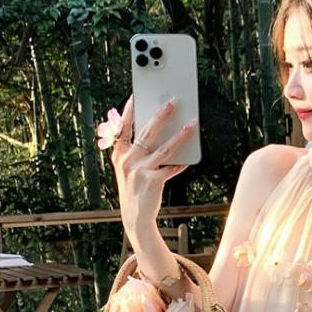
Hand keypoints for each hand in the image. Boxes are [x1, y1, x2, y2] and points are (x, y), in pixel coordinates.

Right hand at [108, 95, 194, 235]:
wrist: (135, 215)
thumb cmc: (134, 188)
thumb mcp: (127, 168)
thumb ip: (134, 150)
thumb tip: (153, 130)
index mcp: (119, 154)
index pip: (123, 127)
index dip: (129, 111)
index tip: (135, 96)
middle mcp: (128, 160)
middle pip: (147, 132)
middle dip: (161, 115)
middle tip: (172, 102)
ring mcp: (140, 171)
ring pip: (164, 148)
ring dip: (180, 135)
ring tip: (191, 125)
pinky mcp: (153, 181)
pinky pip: (172, 167)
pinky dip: (181, 163)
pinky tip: (189, 159)